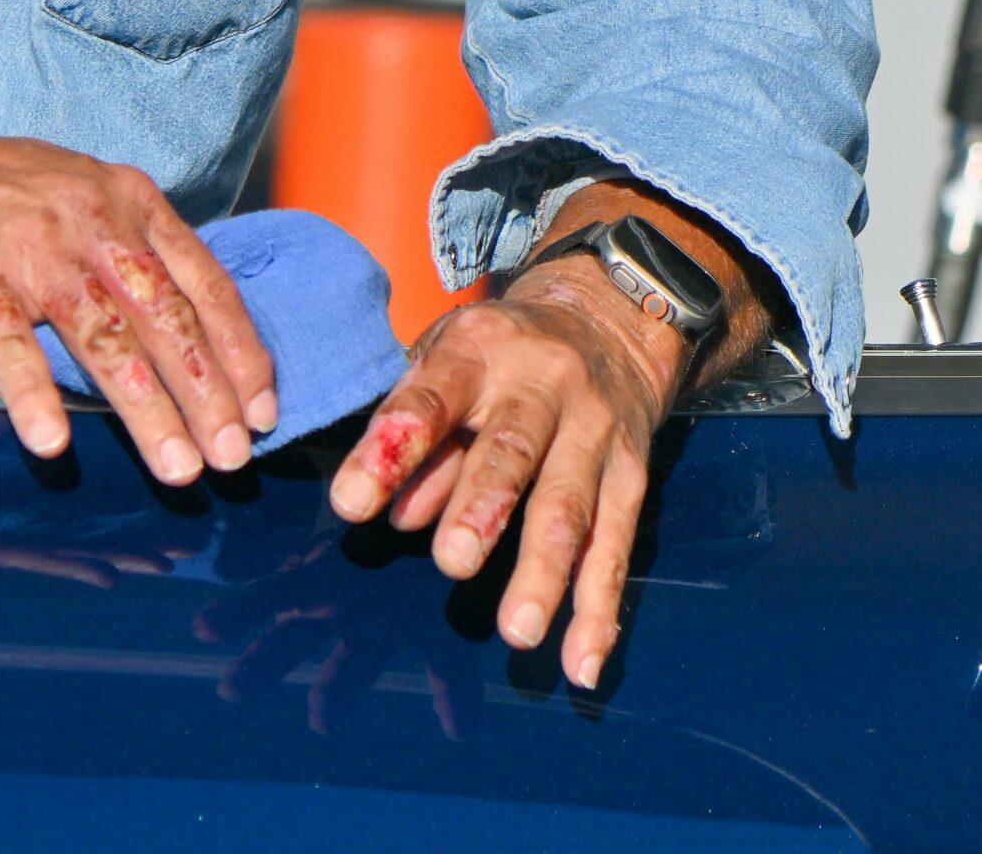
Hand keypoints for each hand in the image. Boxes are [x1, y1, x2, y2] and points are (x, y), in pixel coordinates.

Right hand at [0, 34, 276, 484]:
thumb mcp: (71, 190)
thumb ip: (125, 242)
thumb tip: (184, 317)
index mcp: (122, 197)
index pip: (202, 280)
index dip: (240, 349)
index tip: (265, 409)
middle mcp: (86, 217)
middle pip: (164, 316)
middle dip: (208, 394)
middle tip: (235, 458)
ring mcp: (28, 247)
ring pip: (104, 335)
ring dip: (146, 408)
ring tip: (176, 468)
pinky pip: (10, 344)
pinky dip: (34, 394)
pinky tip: (53, 443)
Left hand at [327, 182, 767, 690]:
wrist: (607, 319)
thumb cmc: (499, 355)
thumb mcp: (446, 363)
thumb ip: (418, 435)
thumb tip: (394, 517)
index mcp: (478, 348)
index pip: (428, 398)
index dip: (392, 449)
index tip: (350, 503)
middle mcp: (541, 384)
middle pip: (512, 449)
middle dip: (482, 506)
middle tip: (452, 562)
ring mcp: (593, 430)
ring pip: (570, 505)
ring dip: (543, 572)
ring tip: (517, 632)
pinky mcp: (632, 474)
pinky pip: (616, 545)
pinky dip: (600, 609)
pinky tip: (581, 662)